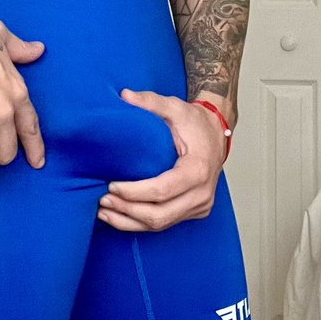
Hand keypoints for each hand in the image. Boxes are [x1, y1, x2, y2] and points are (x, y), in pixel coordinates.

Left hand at [96, 89, 228, 230]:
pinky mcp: (195, 210)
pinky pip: (166, 223)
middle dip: (128, 210)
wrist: (217, 132)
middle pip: (160, 214)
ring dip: (130, 221)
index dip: (134, 192)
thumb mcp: (175, 107)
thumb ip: (151, 101)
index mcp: (198, 169)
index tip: (112, 186)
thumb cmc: (196, 122)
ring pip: (161, 224)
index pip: (162, 190)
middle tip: (103, 200)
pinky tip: (121, 216)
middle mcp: (202, 193)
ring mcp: (201, 205)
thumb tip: (125, 95)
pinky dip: (141, 222)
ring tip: (105, 212)